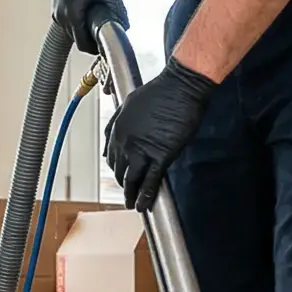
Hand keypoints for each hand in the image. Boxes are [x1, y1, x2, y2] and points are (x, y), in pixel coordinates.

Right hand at [51, 0, 127, 47]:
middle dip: (90, 38)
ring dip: (82, 30)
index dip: (95, 48)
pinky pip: (67, 22)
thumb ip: (118, 11)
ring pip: (71, 32)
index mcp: (72, 15)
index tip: (103, 46)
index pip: (83, 44)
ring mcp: (57, 11)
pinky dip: (76, 22)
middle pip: (76, 39)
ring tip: (94, 21)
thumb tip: (124, 25)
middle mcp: (61, 15)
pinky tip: (85, 13)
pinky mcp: (56, 7)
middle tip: (102, 33)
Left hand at [104, 60, 217, 210]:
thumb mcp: (131, 103)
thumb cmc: (161, 91)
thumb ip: (122, 119)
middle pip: (119, 170)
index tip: (120, 174)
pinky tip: (145, 204)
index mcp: (117, 128)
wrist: (180, 87)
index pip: (111, 157)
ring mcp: (142, 150)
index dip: (116, 169)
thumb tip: (117, 130)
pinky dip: (146, 195)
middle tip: (127, 192)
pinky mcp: (160, 155)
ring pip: (131, 179)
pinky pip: (150, 181)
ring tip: (132, 204)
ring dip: (131, 195)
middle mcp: (124, 141)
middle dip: (123, 184)